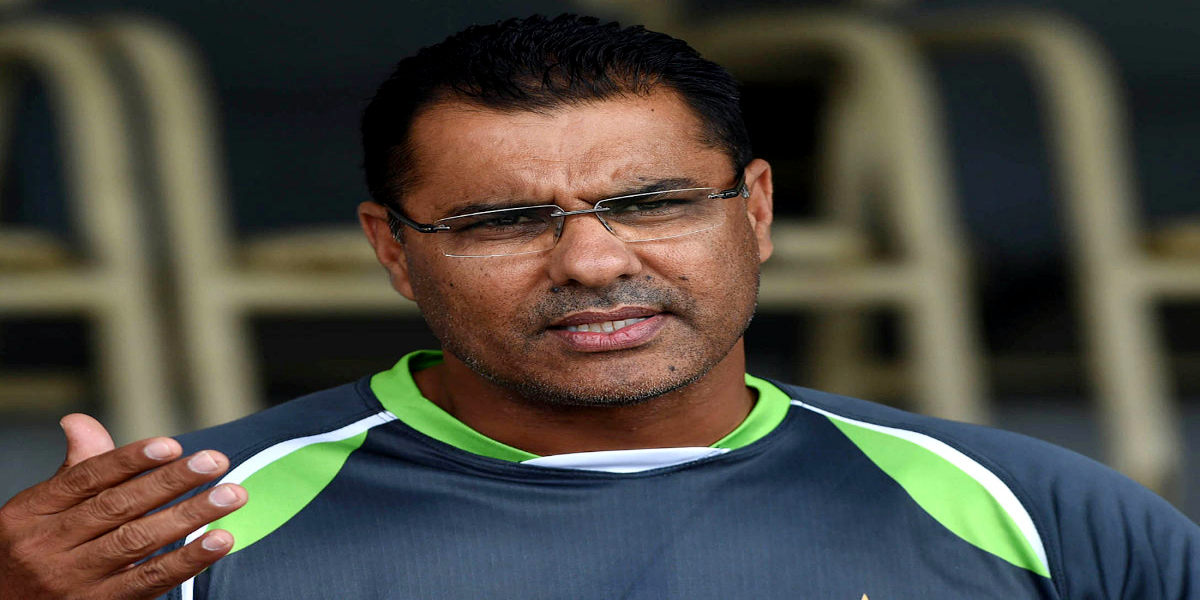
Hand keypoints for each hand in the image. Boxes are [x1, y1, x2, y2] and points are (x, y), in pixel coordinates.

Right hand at [0, 414, 246, 598]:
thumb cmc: (32, 550)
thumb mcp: (38, 510)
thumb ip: (74, 469)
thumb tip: (79, 421)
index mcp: (31, 512)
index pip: (87, 478)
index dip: (130, 460)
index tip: (172, 446)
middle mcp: (47, 545)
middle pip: (118, 507)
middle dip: (172, 482)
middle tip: (217, 461)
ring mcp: (71, 580)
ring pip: (137, 541)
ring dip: (189, 516)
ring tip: (230, 495)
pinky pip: (148, 580)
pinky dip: (187, 561)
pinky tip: (219, 541)